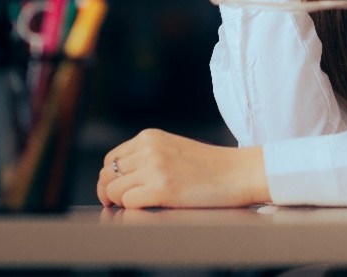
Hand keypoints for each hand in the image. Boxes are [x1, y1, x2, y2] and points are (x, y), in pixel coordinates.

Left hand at [96, 128, 269, 208]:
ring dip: (120, 202)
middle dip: (108, 192)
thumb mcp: (174, 148)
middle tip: (119, 204)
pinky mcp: (162, 189)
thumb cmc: (210, 166)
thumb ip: (148, 155)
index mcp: (150, 137)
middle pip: (107, 174)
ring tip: (136, 206)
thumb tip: (122, 177)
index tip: (117, 191)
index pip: (111, 159)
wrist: (239, 172)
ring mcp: (154, 168)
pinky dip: (132, 209)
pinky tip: (148, 207)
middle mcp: (148, 149)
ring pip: (112, 189)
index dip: (110, 178)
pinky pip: (127, 202)